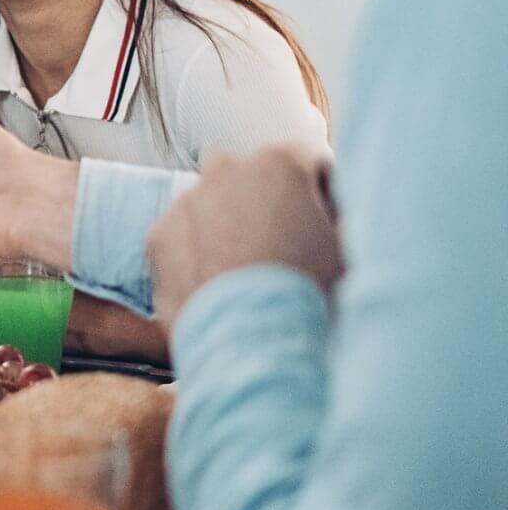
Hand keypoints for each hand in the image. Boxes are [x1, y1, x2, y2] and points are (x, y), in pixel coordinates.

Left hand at [148, 144, 341, 332]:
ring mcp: (186, 201)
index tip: (331, 223)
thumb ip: (345, 215)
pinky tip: (222, 283)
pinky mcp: (158, 235)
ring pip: (217, 205)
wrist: (253, 346)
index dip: (327, 195)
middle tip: (290, 249)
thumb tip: (341, 211)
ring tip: (253, 272)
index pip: (311, 163)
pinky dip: (201, 251)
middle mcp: (225, 170)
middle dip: (274, 205)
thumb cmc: (312, 293)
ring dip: (234, 226)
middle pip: (258, 180)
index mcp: (278, 163)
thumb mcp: (351, 248)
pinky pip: (186, 235)